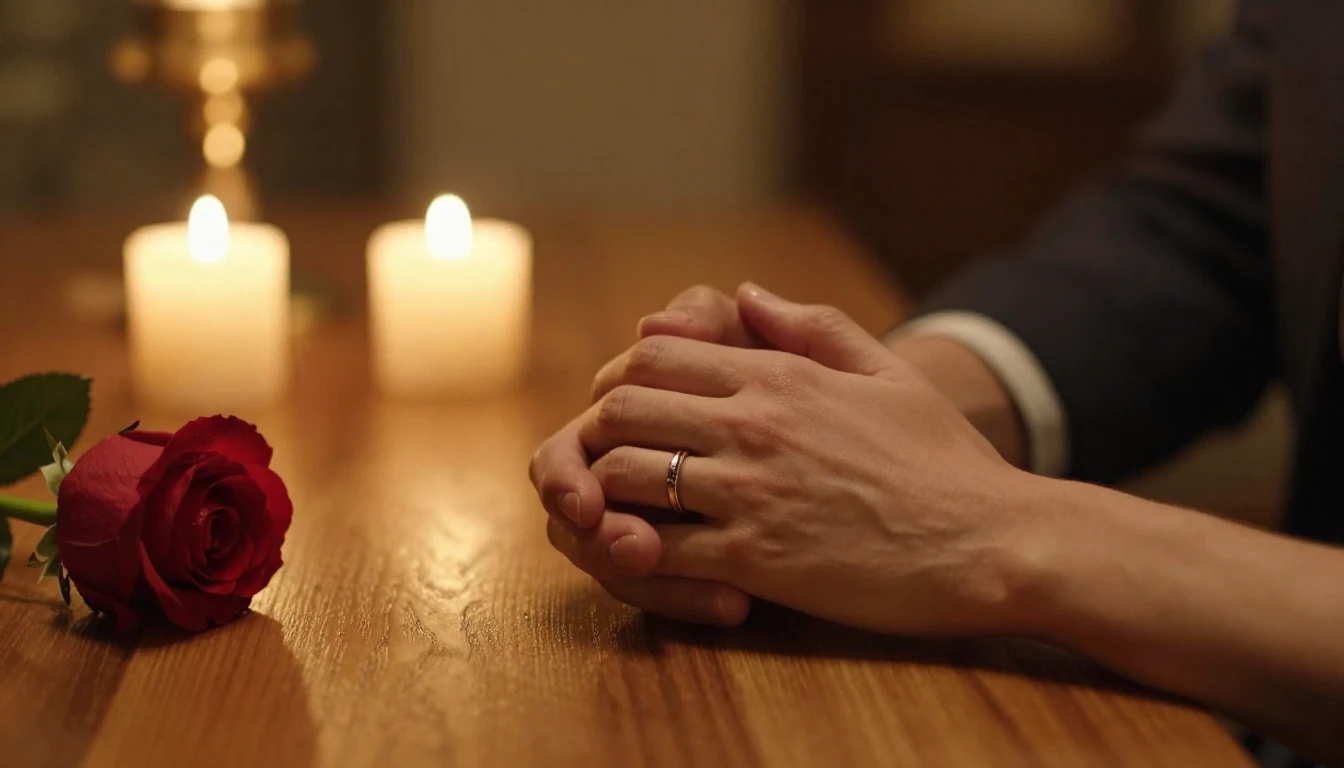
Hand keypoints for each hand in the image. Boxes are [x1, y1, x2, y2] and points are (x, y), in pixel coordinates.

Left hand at [574, 285, 1033, 634]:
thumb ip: (811, 326)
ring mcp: (749, 492)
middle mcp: (753, 425)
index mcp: (779, 376)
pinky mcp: (755, 559)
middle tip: (605, 463)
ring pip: (622, 475)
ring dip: (606, 495)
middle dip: (597, 434)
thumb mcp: (887, 372)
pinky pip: (659, 549)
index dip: (620, 379)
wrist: (995, 542)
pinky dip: (639, 553)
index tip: (625, 411)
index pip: (653, 353)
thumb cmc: (946, 461)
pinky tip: (651, 560)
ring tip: (620, 514)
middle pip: (620, 409)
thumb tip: (745, 294)